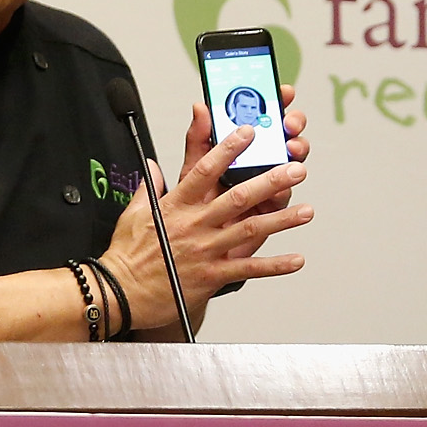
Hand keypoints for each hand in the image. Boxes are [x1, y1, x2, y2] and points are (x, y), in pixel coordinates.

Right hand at [102, 100, 311, 331]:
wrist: (120, 293)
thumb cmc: (126, 255)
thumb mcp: (132, 213)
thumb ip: (148, 187)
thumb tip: (152, 166)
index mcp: (176, 205)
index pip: (205, 169)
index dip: (228, 149)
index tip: (249, 133)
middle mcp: (194, 224)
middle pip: (238, 196)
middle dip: (271, 181)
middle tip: (295, 169)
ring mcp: (205, 250)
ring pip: (250, 229)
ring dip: (282, 220)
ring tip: (307, 211)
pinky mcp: (211, 276)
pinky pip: (248, 269)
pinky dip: (274, 265)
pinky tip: (297, 260)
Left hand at [179, 84, 310, 200]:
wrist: (191, 242)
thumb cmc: (195, 203)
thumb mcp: (193, 167)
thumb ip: (198, 139)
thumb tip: (201, 107)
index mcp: (242, 148)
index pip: (263, 116)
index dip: (276, 100)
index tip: (283, 91)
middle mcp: (259, 162)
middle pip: (285, 136)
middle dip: (292, 124)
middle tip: (289, 123)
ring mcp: (267, 185)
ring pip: (291, 165)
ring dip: (297, 155)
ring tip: (293, 154)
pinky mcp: (270, 211)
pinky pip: (284, 201)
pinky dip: (289, 198)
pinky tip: (290, 195)